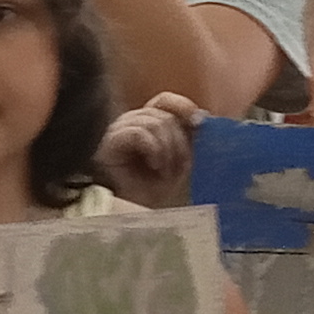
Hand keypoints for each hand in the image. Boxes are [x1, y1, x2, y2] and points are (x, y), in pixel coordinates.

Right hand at [100, 93, 201, 207]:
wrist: (137, 212)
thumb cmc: (157, 189)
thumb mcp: (180, 160)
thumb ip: (188, 136)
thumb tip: (201, 115)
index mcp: (148, 123)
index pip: (164, 100)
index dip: (182, 106)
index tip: (198, 122)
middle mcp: (132, 122)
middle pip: (164, 114)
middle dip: (179, 142)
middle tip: (181, 167)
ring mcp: (120, 129)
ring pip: (154, 122)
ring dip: (168, 150)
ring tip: (165, 171)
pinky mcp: (111, 141)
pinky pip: (139, 132)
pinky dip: (154, 149)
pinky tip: (154, 166)